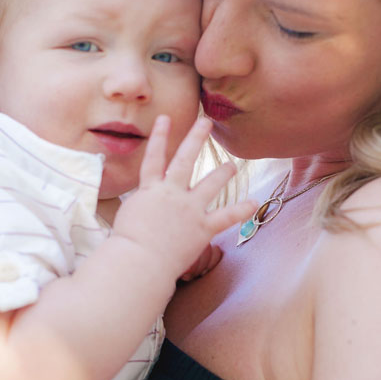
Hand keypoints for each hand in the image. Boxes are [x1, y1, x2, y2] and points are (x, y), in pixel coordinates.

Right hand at [112, 116, 256, 281]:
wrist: (139, 261)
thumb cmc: (126, 244)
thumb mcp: (127, 216)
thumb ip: (140, 205)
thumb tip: (143, 205)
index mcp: (149, 190)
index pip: (154, 158)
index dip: (159, 137)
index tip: (165, 118)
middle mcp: (171, 194)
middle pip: (185, 160)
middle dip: (196, 139)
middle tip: (207, 123)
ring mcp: (189, 209)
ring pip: (210, 185)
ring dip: (222, 173)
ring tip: (232, 165)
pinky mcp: (202, 227)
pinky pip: (226, 216)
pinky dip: (241, 210)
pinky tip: (254, 202)